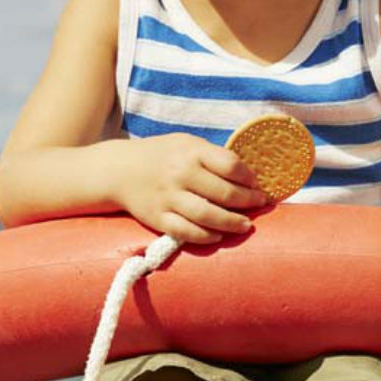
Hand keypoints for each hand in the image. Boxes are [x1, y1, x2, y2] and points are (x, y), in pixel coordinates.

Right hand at [111, 133, 268, 243]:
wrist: (120, 170)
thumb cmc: (162, 155)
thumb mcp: (187, 144)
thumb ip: (213, 156)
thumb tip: (248, 175)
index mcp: (191, 152)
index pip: (230, 165)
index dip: (250, 177)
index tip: (257, 184)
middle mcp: (180, 174)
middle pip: (224, 193)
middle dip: (248, 201)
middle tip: (260, 204)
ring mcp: (168, 198)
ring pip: (208, 216)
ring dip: (233, 223)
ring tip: (246, 225)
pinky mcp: (158, 218)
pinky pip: (186, 232)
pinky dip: (206, 236)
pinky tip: (218, 235)